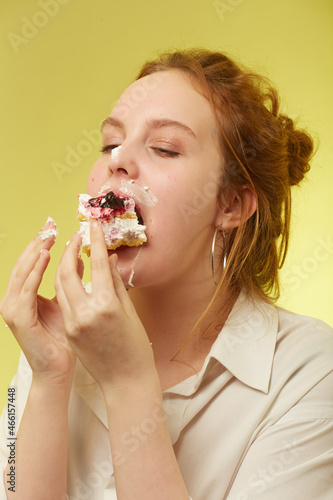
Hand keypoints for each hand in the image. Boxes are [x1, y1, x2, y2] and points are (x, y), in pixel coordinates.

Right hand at [0, 220, 76, 384]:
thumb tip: (84, 258)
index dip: (41, 245)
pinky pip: (26, 290)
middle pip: (23, 265)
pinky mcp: (19, 320)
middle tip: (49, 224)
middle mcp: (14, 301)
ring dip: (34, 252)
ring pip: (22, 273)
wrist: (59, 371)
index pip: (30, 264)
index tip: (54, 227)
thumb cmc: (66, 341)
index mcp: (25, 297)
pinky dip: (34, 272)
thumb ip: (73, 282)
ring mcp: (14, 311)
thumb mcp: (70, 304)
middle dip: (36, 243)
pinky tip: (44, 256)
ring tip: (48, 235)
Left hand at [55, 222, 156, 396]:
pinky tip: (71, 277)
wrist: (125, 380)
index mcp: (107, 306)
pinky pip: (63, 302)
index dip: (95, 241)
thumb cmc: (135, 347)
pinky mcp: (68, 331)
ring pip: (60, 286)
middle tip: (76, 237)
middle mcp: (87, 313)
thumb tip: (109, 260)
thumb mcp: (130, 312)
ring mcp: (74, 324)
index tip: (93, 225)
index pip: (99, 264)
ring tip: (71, 253)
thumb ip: (116, 284)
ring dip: (63, 266)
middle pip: (68, 272)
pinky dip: (65, 286)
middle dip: (70, 250)